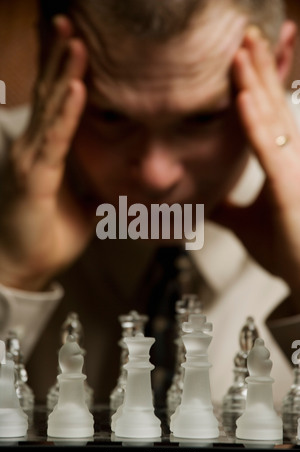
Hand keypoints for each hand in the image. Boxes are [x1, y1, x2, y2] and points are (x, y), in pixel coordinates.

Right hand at [0, 16, 92, 290]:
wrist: (25, 267)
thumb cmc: (47, 236)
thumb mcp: (83, 207)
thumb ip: (96, 188)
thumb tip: (118, 183)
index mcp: (47, 153)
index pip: (58, 105)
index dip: (66, 73)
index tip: (78, 44)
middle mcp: (35, 148)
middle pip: (51, 96)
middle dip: (62, 59)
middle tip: (72, 23)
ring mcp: (31, 159)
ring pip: (51, 109)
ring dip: (65, 73)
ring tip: (76, 41)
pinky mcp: (34, 177)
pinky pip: (55, 139)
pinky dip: (66, 113)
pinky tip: (76, 88)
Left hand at [212, 26, 299, 304]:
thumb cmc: (288, 251)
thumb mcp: (246, 222)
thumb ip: (227, 207)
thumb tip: (205, 200)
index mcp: (282, 161)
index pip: (267, 114)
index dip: (256, 82)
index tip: (241, 54)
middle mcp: (293, 157)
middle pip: (272, 104)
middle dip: (258, 67)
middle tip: (243, 31)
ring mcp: (296, 170)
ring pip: (272, 118)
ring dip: (256, 81)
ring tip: (241, 47)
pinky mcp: (291, 188)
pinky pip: (270, 150)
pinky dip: (255, 124)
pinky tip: (243, 99)